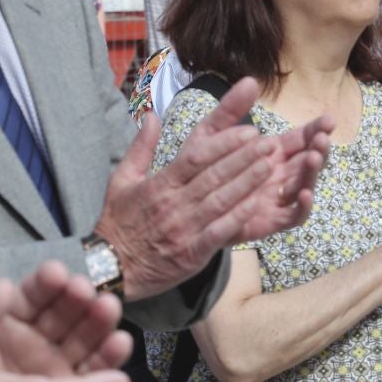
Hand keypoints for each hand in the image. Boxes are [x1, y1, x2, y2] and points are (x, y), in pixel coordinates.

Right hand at [94, 77, 333, 300]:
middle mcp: (173, 204)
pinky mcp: (191, 254)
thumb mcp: (121, 179)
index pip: (196, 158)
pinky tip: (256, 204)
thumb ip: (140, 147)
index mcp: (159, 185)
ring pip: (220, 201)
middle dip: (244, 158)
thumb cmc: (118, 222)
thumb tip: (151, 115)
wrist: (111, 267)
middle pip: (214, 176)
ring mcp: (183, 229)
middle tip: (269, 143)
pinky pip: (218, 232)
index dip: (225, 143)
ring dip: (247, 183)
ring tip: (270, 166)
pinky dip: (237, 218)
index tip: (248, 131)